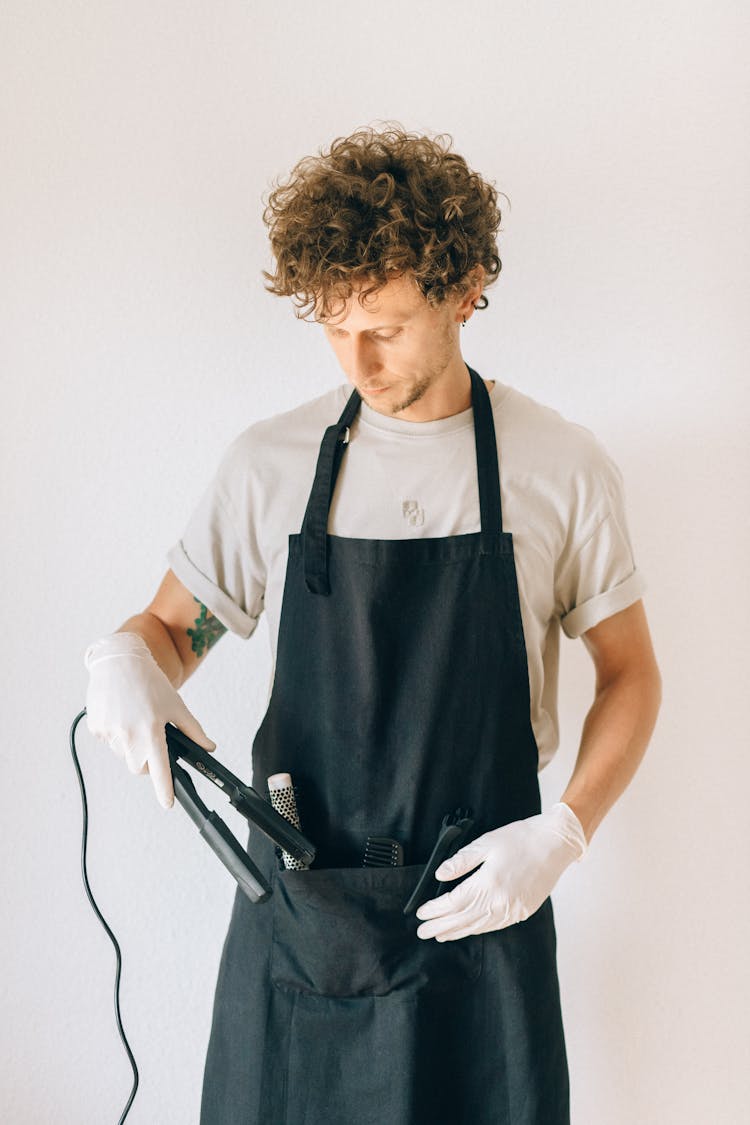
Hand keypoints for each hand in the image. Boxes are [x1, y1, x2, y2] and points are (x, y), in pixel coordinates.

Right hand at [84, 631, 215, 808]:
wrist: (119, 661)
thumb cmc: (150, 682)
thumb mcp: (176, 705)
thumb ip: (192, 730)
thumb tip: (209, 748)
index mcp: (151, 730)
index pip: (160, 769)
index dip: (164, 789)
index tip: (168, 803)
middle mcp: (129, 734)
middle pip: (140, 768)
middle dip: (148, 762)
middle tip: (153, 740)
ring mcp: (109, 732)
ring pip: (124, 756)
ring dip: (131, 747)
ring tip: (136, 719)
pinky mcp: (95, 728)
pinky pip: (109, 742)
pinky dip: (116, 735)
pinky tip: (121, 714)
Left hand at [415, 803, 586, 940]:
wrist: (556, 843)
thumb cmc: (521, 839)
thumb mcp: (487, 843)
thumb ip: (462, 861)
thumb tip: (440, 875)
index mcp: (488, 884)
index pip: (453, 903)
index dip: (435, 910)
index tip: (420, 913)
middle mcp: (500, 903)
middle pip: (463, 919)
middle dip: (440, 926)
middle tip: (422, 932)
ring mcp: (513, 910)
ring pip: (478, 927)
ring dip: (457, 932)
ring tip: (440, 935)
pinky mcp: (523, 912)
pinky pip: (494, 926)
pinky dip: (477, 930)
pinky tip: (468, 929)